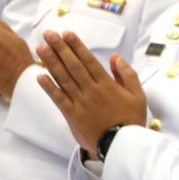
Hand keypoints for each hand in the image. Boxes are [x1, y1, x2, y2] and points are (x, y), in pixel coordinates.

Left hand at [33, 30, 146, 152]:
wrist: (121, 145)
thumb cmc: (131, 120)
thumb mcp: (138, 96)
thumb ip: (127, 75)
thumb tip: (115, 57)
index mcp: (107, 85)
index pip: (88, 60)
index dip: (76, 46)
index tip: (67, 34)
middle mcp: (91, 91)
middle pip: (73, 66)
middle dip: (60, 48)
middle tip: (49, 34)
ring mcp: (80, 103)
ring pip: (63, 79)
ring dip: (51, 63)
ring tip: (41, 48)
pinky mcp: (72, 115)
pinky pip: (58, 99)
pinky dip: (49, 88)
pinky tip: (40, 76)